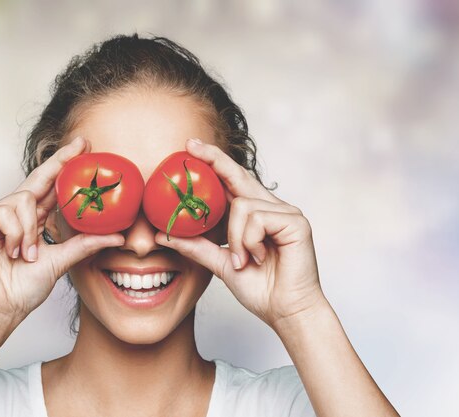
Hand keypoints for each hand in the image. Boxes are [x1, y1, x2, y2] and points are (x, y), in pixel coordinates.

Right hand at [0, 137, 124, 323]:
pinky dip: (15, 234)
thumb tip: (119, 236)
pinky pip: (6, 212)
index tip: (84, 147)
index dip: (65, 165)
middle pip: (39, 178)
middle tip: (81, 144)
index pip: (51, 187)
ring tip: (27, 254)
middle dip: (60, 160)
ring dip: (30, 231)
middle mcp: (15, 212)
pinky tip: (10, 251)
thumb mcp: (62, 261)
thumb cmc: (24, 288)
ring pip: (25, 200)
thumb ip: (86, 245)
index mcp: (33, 219)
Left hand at [154, 138, 325, 328]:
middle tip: (190, 145)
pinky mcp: (296, 221)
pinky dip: (249, 241)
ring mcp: (286, 213)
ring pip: (242, 205)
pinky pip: (257, 218)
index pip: (232, 182)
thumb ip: (197, 246)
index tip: (190, 148)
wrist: (285, 312)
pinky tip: (257, 258)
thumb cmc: (261, 290)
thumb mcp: (221, 264)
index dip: (214, 162)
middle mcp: (272, 208)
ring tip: (244, 260)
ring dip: (235, 238)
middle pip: (239, 176)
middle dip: (214, 160)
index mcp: (256, 215)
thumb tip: (162, 234)